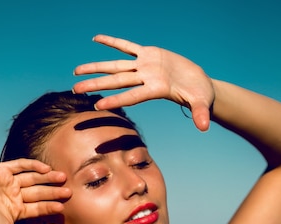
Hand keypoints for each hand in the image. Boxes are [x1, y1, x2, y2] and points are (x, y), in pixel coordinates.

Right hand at [0, 159, 70, 223]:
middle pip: (38, 193)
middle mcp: (13, 196)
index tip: (64, 208)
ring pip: (32, 178)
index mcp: (16, 212)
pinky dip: (33, 165)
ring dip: (47, 178)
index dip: (51, 208)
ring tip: (62, 178)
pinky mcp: (0, 171)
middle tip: (69, 192)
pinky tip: (46, 169)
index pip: (38, 208)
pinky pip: (20, 165)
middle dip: (53, 192)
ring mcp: (7, 183)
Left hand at [73, 34, 214, 131]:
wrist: (198, 84)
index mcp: (155, 90)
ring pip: (115, 66)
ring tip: (76, 71)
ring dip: (96, 68)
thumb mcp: (201, 102)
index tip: (98, 106)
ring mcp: (144, 66)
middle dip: (95, 85)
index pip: (132, 96)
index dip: (116, 100)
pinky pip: (126, 46)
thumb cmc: (199, 96)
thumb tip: (205, 126)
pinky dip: (112, 42)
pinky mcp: (147, 53)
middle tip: (75, 90)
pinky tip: (96, 39)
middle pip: (115, 81)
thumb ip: (200, 114)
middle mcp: (144, 79)